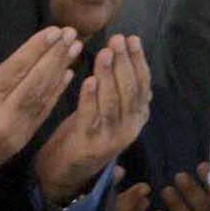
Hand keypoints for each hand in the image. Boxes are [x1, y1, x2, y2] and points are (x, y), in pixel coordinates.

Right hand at [0, 25, 79, 188]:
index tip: (53, 31)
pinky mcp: (22, 141)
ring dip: (61, 70)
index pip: (15, 68)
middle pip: (36, 80)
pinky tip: (67, 75)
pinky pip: (43, 113)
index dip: (36, 48)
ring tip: (75, 48)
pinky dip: (56, 93)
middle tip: (71, 34)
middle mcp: (3, 116)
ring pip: (44, 96)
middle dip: (55, 55)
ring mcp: (16, 131)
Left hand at [32, 34, 151, 204]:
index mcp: (137, 118)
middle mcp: (130, 128)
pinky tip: (88, 80)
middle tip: (117, 39)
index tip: (132, 39)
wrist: (66, 171)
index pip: (143, 85)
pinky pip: (91, 118)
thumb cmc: (86, 134)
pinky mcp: (89, 145)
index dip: (138, 61)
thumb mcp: (109, 112)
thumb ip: (121, 91)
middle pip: (131, 91)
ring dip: (109, 75)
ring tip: (104, 52)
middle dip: (125, 63)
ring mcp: (111, 138)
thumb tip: (129, 58)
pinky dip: (91, 98)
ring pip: (113, 102)